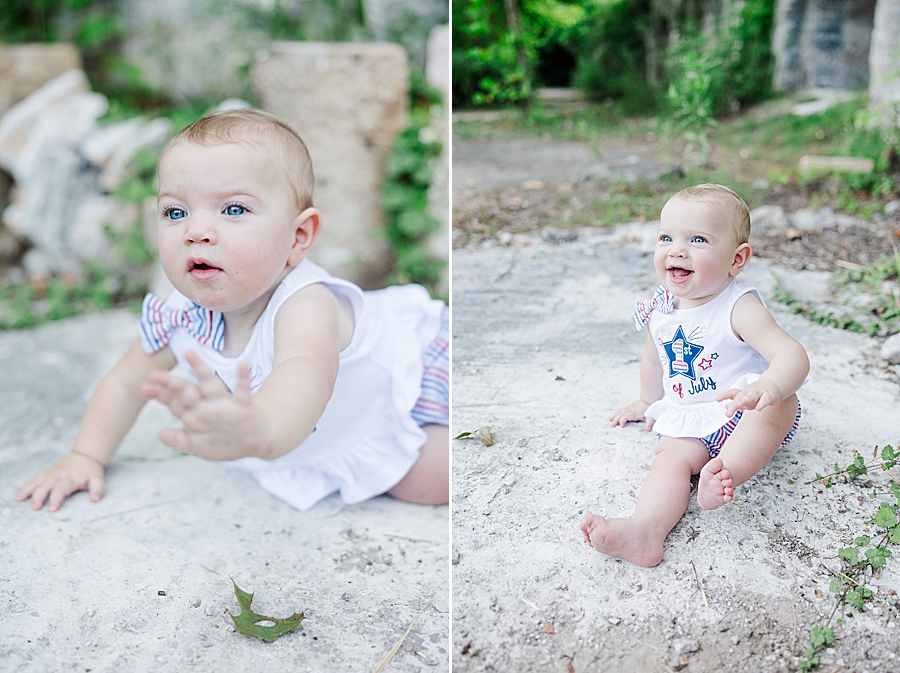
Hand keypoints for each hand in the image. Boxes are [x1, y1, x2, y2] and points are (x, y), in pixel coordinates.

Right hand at [15, 452, 104, 511]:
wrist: (85, 457)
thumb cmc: (90, 471)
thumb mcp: (98, 478)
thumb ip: (98, 488)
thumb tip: (95, 499)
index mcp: (70, 479)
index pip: (61, 489)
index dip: (57, 498)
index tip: (53, 509)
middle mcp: (58, 476)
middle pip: (46, 485)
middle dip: (39, 496)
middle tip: (35, 507)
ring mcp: (51, 474)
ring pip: (37, 481)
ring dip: (28, 490)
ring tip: (19, 499)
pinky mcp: (47, 473)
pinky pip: (35, 478)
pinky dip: (27, 484)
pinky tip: (20, 492)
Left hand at [140, 350, 268, 460]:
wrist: (254, 440)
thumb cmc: (225, 441)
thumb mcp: (199, 445)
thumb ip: (180, 440)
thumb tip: (161, 435)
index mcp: (196, 413)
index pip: (175, 402)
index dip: (161, 395)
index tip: (144, 387)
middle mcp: (208, 404)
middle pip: (187, 390)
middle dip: (171, 383)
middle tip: (153, 373)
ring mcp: (225, 403)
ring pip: (210, 384)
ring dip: (200, 369)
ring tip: (189, 353)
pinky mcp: (243, 406)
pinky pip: (243, 391)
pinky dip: (244, 378)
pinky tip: (242, 365)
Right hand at [610, 400, 653, 429]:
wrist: (650, 401)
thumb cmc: (650, 410)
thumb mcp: (651, 417)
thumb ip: (649, 423)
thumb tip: (648, 429)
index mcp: (635, 413)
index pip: (627, 416)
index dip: (623, 420)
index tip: (621, 426)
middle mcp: (631, 410)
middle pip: (621, 414)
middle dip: (616, 419)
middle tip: (612, 425)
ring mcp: (630, 407)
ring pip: (620, 411)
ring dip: (615, 415)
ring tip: (610, 420)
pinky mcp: (629, 406)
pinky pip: (621, 409)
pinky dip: (617, 412)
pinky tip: (614, 415)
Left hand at [717, 379, 782, 416]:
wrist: (773, 385)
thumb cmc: (757, 394)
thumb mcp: (745, 398)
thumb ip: (736, 403)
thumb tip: (726, 406)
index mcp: (743, 393)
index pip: (732, 393)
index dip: (724, 395)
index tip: (717, 399)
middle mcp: (749, 392)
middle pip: (740, 397)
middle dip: (733, 405)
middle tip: (728, 413)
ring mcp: (759, 393)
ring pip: (751, 396)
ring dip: (745, 400)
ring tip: (739, 405)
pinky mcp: (769, 396)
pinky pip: (765, 400)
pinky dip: (762, 403)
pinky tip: (759, 408)